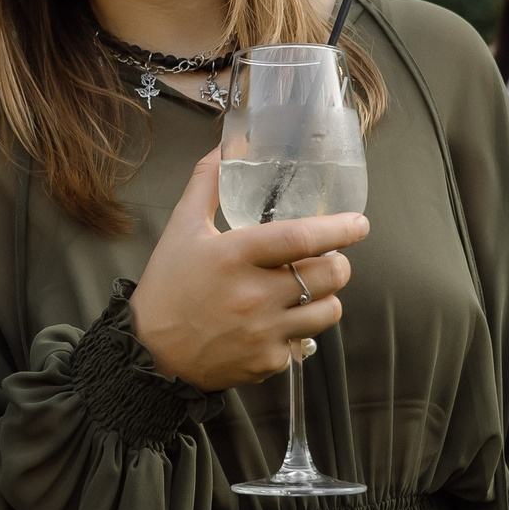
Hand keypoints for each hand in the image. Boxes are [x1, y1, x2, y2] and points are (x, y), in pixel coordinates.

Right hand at [129, 150, 368, 392]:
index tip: (359, 223)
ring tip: (306, 291)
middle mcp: (254, 295)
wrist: (150, 354)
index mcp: (234, 256)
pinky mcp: (267, 362)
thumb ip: (206, 184)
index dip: (338, 229)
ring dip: (326, 298)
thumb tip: (225, 147)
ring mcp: (264, 332)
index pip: (301, 238)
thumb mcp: (181, 229)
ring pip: (329, 311)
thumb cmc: (167, 287)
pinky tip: (276, 323)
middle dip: (339, 263)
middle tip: (330, 259)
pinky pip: (304, 342)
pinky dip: (298, 331)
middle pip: (329, 275)